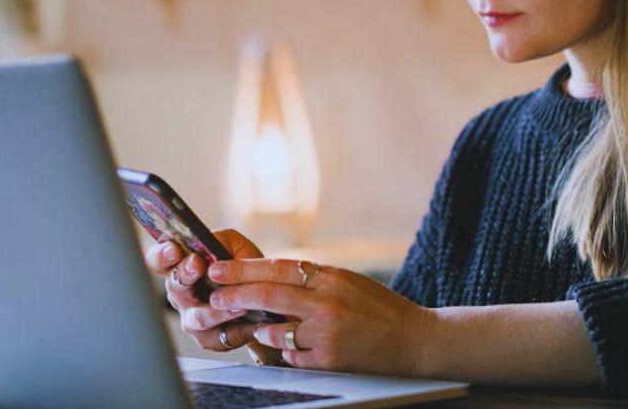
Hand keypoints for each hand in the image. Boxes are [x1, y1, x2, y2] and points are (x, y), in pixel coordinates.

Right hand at [143, 230, 282, 364]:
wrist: (264, 298)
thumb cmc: (243, 268)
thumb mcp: (235, 245)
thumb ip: (221, 240)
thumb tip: (208, 243)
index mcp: (181, 268)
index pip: (158, 261)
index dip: (161, 255)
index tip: (173, 249)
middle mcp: (181, 294)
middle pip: (174, 286)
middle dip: (185, 274)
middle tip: (197, 264)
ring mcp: (191, 318)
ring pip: (197, 317)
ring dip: (216, 310)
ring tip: (237, 303)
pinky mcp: (208, 339)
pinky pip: (218, 337)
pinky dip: (236, 328)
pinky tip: (249, 321)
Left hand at [204, 259, 435, 374]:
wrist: (413, 339)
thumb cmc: (379, 309)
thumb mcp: (348, 282)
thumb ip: (314, 280)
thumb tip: (272, 276)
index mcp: (331, 277)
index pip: (278, 268)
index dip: (243, 269)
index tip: (218, 269)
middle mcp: (327, 302)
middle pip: (268, 295)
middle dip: (234, 295)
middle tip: (214, 296)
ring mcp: (326, 333)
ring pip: (274, 330)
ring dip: (260, 329)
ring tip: (256, 327)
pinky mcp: (328, 359)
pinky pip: (291, 356)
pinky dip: (286, 351)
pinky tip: (293, 347)